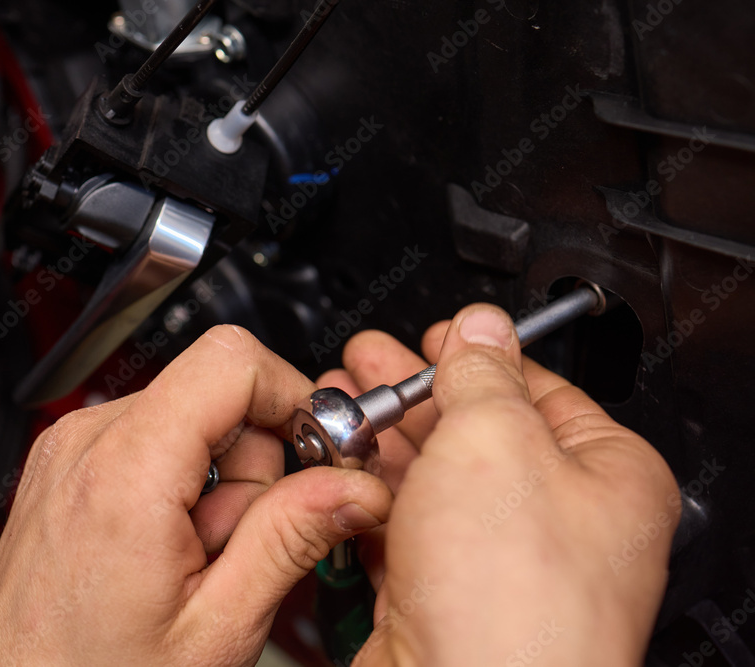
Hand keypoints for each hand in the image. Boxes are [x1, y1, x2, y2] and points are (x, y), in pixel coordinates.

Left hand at [0, 325, 391, 666]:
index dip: (293, 397)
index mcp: (126, 470)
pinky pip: (156, 438)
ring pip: (192, 415)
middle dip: (256, 463)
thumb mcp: (215, 628)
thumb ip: (290, 542)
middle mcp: (89, 441)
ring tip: (197, 560)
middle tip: (242, 545)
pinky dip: (184, 483)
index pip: (232, 361)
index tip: (319, 453)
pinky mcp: (70, 463)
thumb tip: (353, 487)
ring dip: (221, 481)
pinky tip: (173, 549)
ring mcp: (73, 448)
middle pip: (218, 391)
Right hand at [322, 305, 678, 665]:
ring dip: (379, 439)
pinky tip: (338, 465)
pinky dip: (366, 495)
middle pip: (477, 432)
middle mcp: (557, 525)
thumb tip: (480, 329)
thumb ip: (479, 374)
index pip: (539, 390)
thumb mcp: (494, 441)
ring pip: (432, 481)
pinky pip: (402, 528)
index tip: (434, 336)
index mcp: (606, 476)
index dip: (480, 354)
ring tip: (336, 404)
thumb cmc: (514, 601)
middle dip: (413, 393)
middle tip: (369, 362)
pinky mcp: (443, 598)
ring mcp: (497, 566)